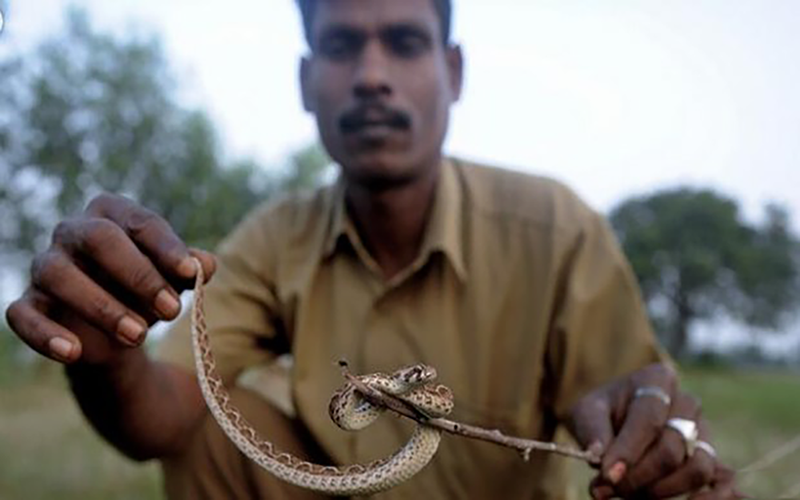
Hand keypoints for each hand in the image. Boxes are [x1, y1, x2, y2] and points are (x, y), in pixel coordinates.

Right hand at [6, 193, 215, 364]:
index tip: (191, 273)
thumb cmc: (148, 290)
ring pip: (59, 275)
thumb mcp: (174, 280)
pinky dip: (45, 334)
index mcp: (113, 214)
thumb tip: (205, 265)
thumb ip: (190, 270)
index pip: (139, 222)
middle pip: (98, 238)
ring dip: (102, 307)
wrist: (117, 329)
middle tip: (172, 310)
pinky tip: (74, 352)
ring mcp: (45, 266)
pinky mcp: (27, 303)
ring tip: (139, 335)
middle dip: (138, 274)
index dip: (166, 247)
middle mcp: (73, 231)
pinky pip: (22, 314)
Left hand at [568, 364, 741, 498]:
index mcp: (657, 379)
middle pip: (672, 448)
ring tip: (630, 495)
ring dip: (663, 490)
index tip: (608, 475)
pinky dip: (707, 499)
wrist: (617, 419)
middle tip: (611, 488)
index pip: (648, 419)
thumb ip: (591, 431)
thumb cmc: (602, 413)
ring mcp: (704, 431)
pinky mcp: (711, 457)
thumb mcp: (586, 412)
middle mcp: (687, 403)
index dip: (628, 451)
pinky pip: (722, 481)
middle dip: (639, 475)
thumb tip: (599, 459)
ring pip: (698, 468)